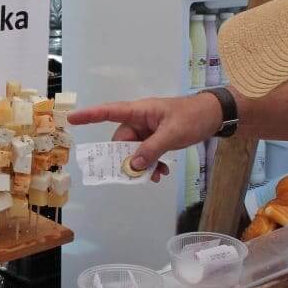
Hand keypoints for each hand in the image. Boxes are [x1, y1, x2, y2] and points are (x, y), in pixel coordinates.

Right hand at [68, 93, 222, 181]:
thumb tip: (132, 165)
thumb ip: (151, 150)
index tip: (72, 119)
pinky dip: (151, 164)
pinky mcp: (157, 138)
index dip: (90, 116)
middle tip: (134, 175)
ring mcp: (148, 130)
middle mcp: (140, 120)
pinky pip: (146, 153)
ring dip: (141, 165)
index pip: (109, 112)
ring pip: (134, 151)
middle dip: (126, 159)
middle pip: (121, 142)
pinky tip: (161, 173)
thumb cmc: (193, 117)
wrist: (215, 115)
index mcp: (140, 111)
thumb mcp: (172, 134)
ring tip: (155, 176)